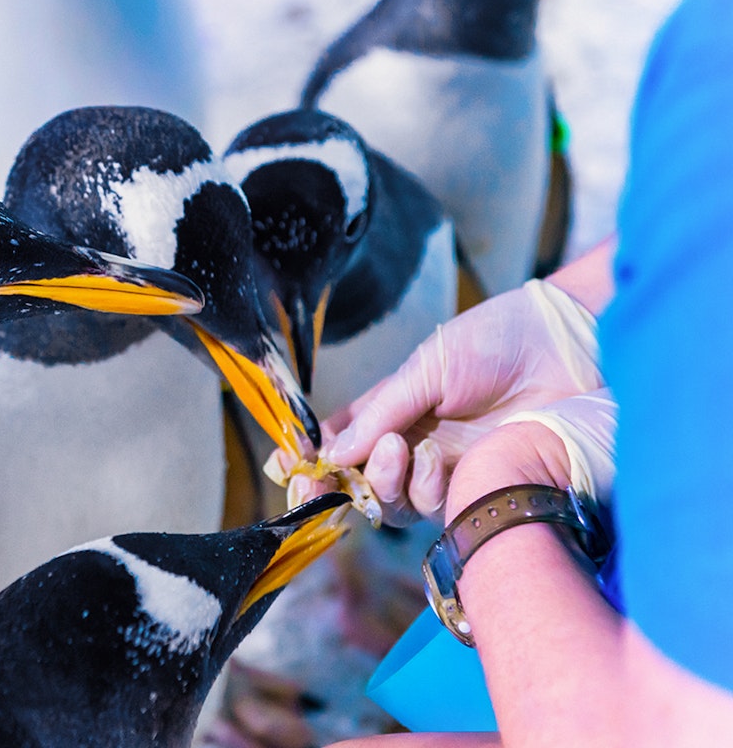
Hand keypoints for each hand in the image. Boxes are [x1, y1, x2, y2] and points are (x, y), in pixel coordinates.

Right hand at [312, 279, 602, 523]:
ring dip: (381, 482)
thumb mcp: (425, 368)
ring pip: (390, 503)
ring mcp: (440, 469)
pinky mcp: (474, 487)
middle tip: (322, 479)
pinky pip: (432, 506)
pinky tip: (431, 458)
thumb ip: (380, 412)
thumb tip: (332, 454)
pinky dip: (421, 487)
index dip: (308, 459)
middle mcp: (408, 444)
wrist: (564, 348)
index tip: (287, 466)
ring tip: (397, 448)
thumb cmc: (494, 343)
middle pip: (355, 483)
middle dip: (330, 486)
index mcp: (388, 409)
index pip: (336, 443)